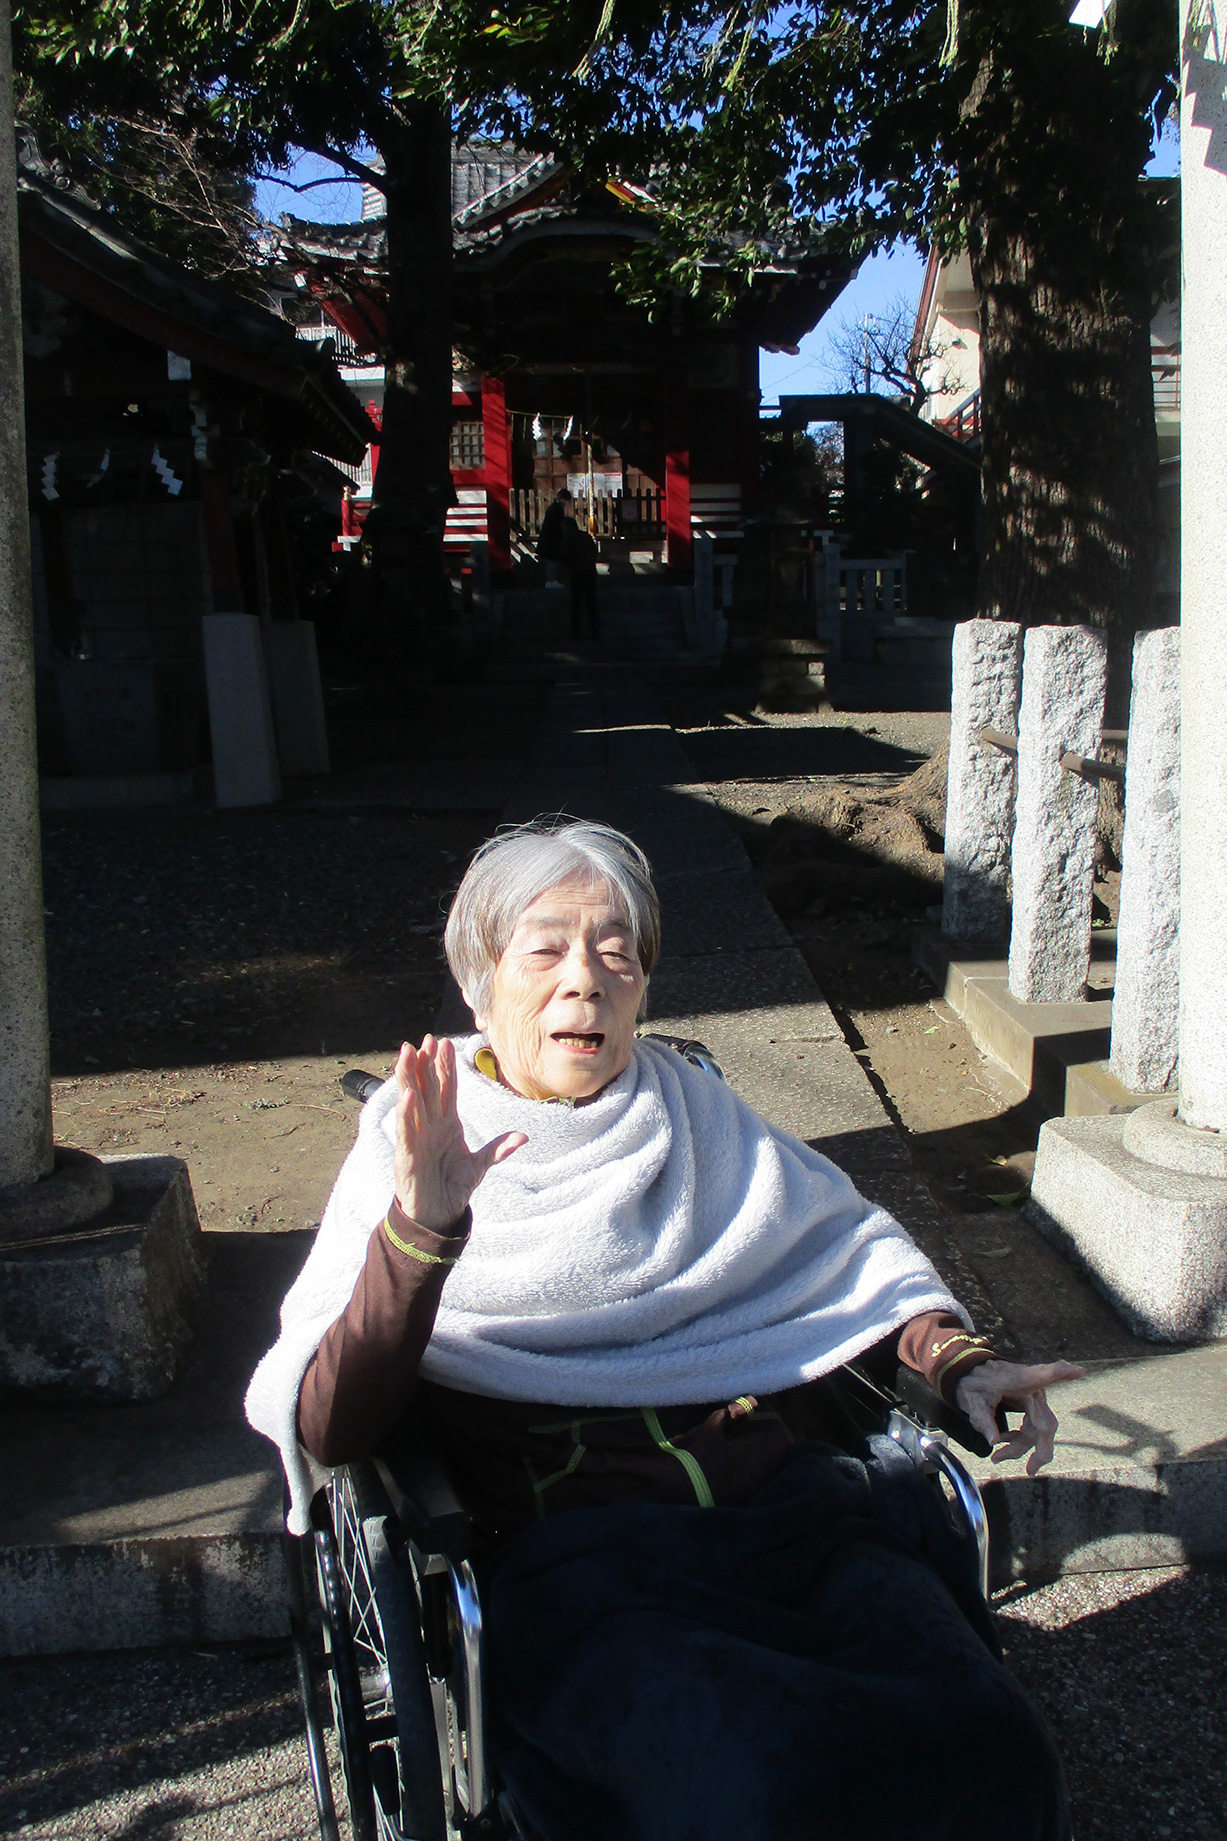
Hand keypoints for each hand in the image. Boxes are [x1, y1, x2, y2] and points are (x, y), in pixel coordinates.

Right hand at [393, 1035, 525, 1231]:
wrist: (438, 1215)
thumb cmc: (452, 1187)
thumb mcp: (480, 1165)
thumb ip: (498, 1149)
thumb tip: (523, 1136)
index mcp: (446, 1124)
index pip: (445, 1088)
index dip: (444, 1066)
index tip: (444, 1043)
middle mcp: (429, 1126)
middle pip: (426, 1088)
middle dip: (424, 1063)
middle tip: (424, 1039)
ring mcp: (416, 1138)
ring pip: (412, 1102)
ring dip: (409, 1078)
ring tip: (407, 1054)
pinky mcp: (407, 1156)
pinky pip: (407, 1131)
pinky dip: (407, 1114)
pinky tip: (408, 1096)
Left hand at [955, 1358, 1085, 1475]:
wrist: (973, 1375)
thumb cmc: (975, 1382)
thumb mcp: (971, 1398)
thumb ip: (981, 1418)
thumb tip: (992, 1441)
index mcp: (1020, 1379)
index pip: (1043, 1374)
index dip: (1062, 1373)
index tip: (1078, 1370)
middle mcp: (1034, 1389)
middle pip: (1046, 1423)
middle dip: (1040, 1449)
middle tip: (1030, 1470)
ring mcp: (1036, 1400)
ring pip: (1038, 1432)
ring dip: (1020, 1448)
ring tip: (997, 1457)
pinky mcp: (1033, 1408)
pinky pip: (1032, 1430)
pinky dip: (1019, 1442)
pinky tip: (1003, 1444)